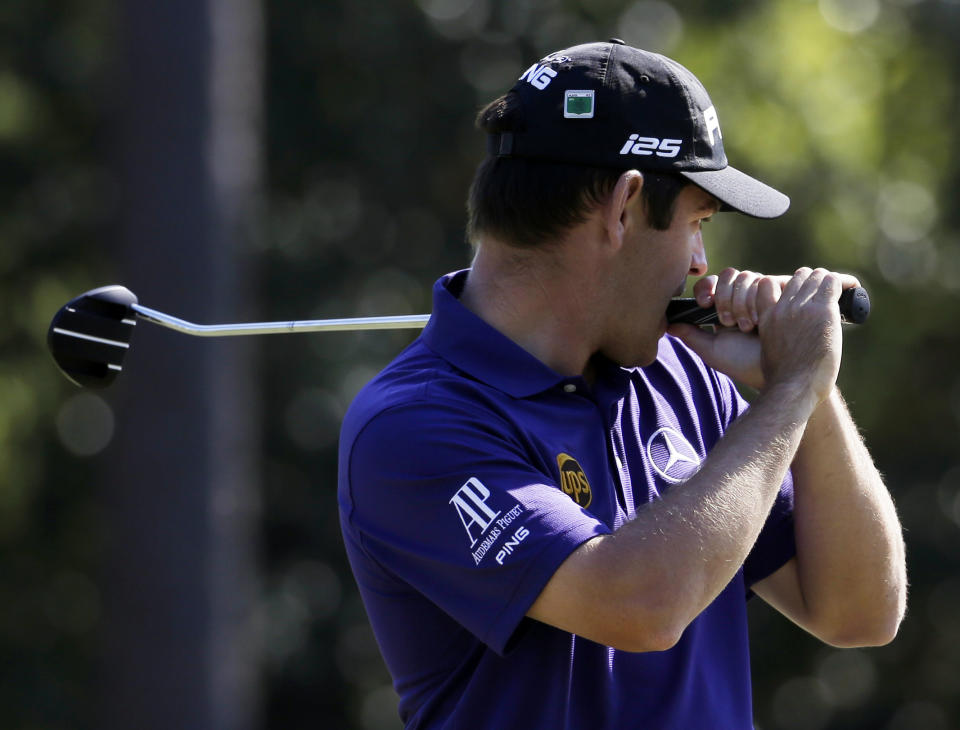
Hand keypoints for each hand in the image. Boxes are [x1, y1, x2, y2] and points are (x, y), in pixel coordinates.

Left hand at [668, 268, 859, 401]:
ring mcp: (766, 293)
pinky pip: (769, 280)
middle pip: (730, 275)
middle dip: (727, 298)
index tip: (705, 304)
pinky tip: (764, 318)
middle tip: (730, 322)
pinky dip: (763, 297)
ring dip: (744, 301)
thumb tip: (667, 325)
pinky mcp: (785, 293)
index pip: (713, 284)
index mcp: (725, 306)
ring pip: (748, 276)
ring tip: (749, 326)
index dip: (707, 288)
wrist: (779, 374)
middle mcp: (745, 296)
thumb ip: (691, 337)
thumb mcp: (713, 352)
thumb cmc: (745, 365)